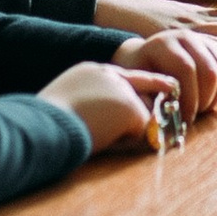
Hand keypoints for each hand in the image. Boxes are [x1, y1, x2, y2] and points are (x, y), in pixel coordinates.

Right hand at [41, 64, 169, 156]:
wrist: (45, 126)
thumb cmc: (48, 124)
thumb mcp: (69, 106)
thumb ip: (96, 106)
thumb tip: (126, 122)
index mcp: (90, 71)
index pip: (127, 76)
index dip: (151, 83)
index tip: (171, 85)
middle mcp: (109, 75)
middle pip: (142, 95)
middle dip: (143, 116)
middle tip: (141, 123)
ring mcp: (122, 89)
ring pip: (141, 118)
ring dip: (126, 134)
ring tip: (95, 134)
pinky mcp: (132, 108)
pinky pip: (140, 135)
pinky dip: (125, 144)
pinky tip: (102, 139)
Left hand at [114, 25, 216, 117]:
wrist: (144, 57)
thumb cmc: (139, 75)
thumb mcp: (136, 84)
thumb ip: (147, 98)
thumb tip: (165, 113)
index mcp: (164, 44)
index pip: (186, 68)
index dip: (189, 98)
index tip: (185, 118)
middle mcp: (186, 37)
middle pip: (209, 71)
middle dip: (205, 100)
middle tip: (195, 116)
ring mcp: (203, 40)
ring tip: (202, 109)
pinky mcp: (216, 48)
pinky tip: (212, 100)